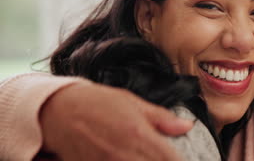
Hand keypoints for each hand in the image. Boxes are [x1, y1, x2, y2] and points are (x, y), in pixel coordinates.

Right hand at [39, 81, 192, 160]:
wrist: (60, 111)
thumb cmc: (98, 103)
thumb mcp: (133, 103)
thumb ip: (162, 119)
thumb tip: (187, 125)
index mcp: (141, 136)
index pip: (172, 159)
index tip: (186, 160)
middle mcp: (127, 155)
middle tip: (163, 156)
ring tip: (145, 156)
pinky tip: (130, 159)